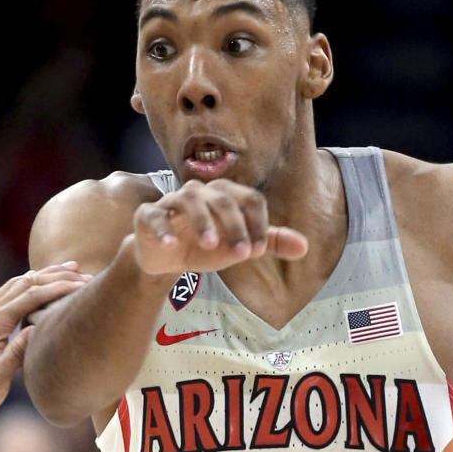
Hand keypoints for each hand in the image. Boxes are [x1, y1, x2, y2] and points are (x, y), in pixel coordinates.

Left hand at [0, 262, 89, 421]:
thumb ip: (16, 353)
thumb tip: (38, 329)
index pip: (31, 296)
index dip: (58, 288)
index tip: (82, 285)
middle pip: (26, 283)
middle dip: (56, 276)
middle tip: (84, 273)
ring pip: (18, 284)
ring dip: (43, 275)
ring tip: (69, 269)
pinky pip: (10, 293)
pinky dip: (29, 283)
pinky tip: (40, 283)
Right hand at [131, 178, 308, 275]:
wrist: (165, 259)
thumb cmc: (203, 246)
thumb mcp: (237, 246)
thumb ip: (269, 242)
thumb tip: (305, 247)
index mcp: (225, 195)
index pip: (249, 199)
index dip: (257, 223)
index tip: (257, 251)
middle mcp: (200, 192)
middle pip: (222, 198)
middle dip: (234, 225)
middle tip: (242, 253)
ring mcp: (171, 202)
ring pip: (189, 199)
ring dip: (202, 221)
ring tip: (210, 245)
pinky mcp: (148, 215)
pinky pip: (154, 216)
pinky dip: (163, 229)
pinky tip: (171, 246)